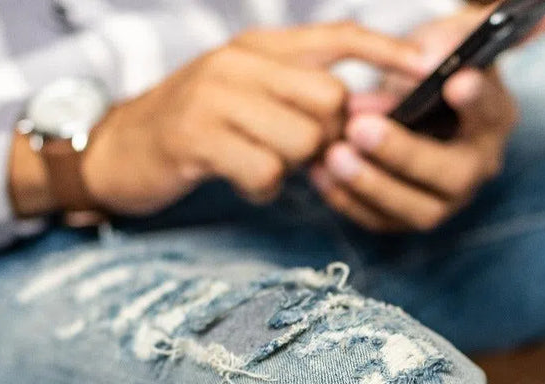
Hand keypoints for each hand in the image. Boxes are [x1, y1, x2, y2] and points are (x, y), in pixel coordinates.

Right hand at [70, 23, 423, 216]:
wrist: (118, 149)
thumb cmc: (197, 125)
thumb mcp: (247, 92)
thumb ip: (299, 91)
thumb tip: (363, 110)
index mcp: (258, 45)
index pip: (337, 36)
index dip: (385, 50)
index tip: (426, 67)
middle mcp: (239, 62)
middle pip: (330, 101)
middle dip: (327, 137)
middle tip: (298, 151)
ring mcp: (215, 98)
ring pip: (302, 140)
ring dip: (291, 166)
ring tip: (261, 162)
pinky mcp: (197, 138)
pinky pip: (266, 173)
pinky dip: (261, 188)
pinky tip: (242, 180)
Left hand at [308, 5, 544, 232]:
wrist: (407, 100)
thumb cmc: (429, 65)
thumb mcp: (442, 38)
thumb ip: (450, 37)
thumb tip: (437, 55)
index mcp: (492, 115)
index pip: (489, 109)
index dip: (475, 99)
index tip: (455, 82)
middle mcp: (477, 165)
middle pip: (452, 174)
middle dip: (406, 154)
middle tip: (361, 128)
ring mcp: (445, 198)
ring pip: (418, 209)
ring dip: (373, 185)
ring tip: (333, 154)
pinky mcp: (409, 216)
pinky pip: (382, 221)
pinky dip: (350, 201)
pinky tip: (320, 173)